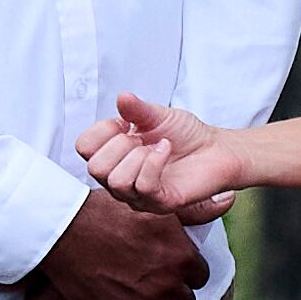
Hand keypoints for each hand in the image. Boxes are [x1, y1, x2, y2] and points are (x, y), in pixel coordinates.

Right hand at [31, 187, 207, 299]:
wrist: (64, 230)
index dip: (185, 274)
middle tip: (153, 290)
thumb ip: (194, 212)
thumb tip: (228, 201)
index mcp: (181, 255)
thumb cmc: (106, 212)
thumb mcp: (155, 208)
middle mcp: (169, 283)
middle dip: (172, 298)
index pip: (201, 277)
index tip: (169, 271)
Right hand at [80, 93, 244, 223]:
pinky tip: (166, 149)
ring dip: (138, 156)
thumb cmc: (186, 135)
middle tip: (141, 137)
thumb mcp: (157, 115)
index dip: (101, 130)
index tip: (125, 122)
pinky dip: (154, 162)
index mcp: (114, 157)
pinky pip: (144, 186)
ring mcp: (140, 195)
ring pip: (116, 181)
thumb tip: (123, 97)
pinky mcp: (161, 202)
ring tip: (158, 145)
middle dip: (119, 144)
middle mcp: (122, 179)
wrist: (217, 149)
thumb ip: (137, 109)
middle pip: (95, 168)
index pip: (83, 148)